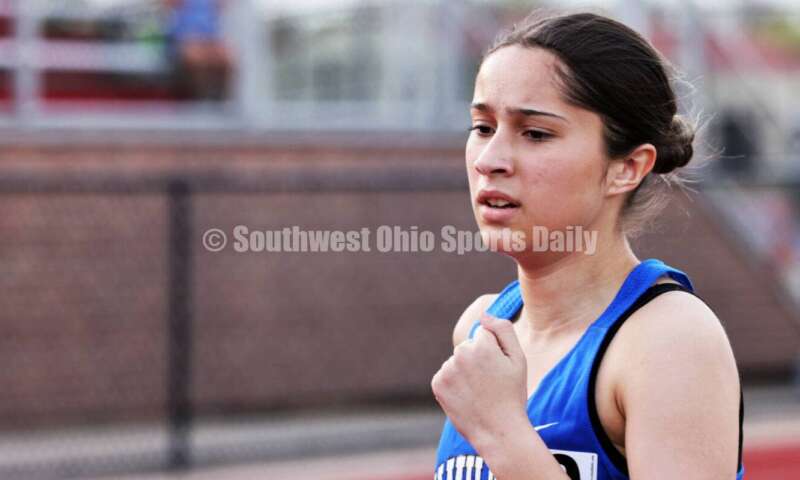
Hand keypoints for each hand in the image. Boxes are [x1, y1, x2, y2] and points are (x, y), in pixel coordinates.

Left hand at [431, 313, 528, 446]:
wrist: (498, 431)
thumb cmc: (512, 394)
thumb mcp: (518, 359)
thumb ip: (503, 329)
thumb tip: (484, 314)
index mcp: (481, 344)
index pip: (483, 334)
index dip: (494, 351)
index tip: (498, 369)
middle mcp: (460, 353)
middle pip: (468, 347)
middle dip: (477, 359)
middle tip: (490, 383)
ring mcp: (447, 370)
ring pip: (456, 361)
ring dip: (464, 372)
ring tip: (479, 392)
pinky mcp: (437, 384)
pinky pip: (446, 375)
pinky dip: (454, 383)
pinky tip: (467, 396)